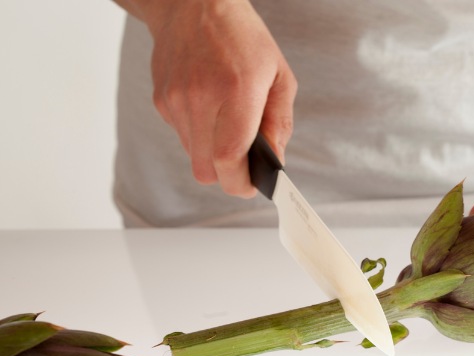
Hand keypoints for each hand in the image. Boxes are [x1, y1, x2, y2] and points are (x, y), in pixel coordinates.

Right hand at [142, 0, 296, 196]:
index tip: (252, 186)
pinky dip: (198, 134)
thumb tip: (275, 160)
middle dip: (227, 176)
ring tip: (227, 124)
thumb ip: (279, 122)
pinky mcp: (161, 101)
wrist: (192, 4)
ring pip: (193, 156)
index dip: (241, 183)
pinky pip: (182, 136)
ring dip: (212, 153)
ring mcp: (175, 101)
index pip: (229, 157)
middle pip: (207, 170)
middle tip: (244, 166)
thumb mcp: (279, 75)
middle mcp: (200, 98)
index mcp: (236, 90)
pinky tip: (209, 108)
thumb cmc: (242, 37)